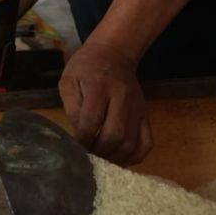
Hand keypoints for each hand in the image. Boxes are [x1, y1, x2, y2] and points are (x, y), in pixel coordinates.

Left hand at [58, 43, 152, 165]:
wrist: (113, 54)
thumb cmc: (86, 68)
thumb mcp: (69, 81)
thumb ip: (72, 108)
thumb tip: (79, 135)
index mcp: (98, 86)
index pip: (91, 120)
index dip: (82, 140)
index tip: (75, 149)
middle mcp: (121, 97)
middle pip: (114, 134)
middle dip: (98, 151)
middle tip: (88, 156)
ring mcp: (137, 108)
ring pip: (130, 143)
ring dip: (114, 158)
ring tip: (100, 160)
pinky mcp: (145, 115)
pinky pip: (146, 143)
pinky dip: (134, 157)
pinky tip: (119, 158)